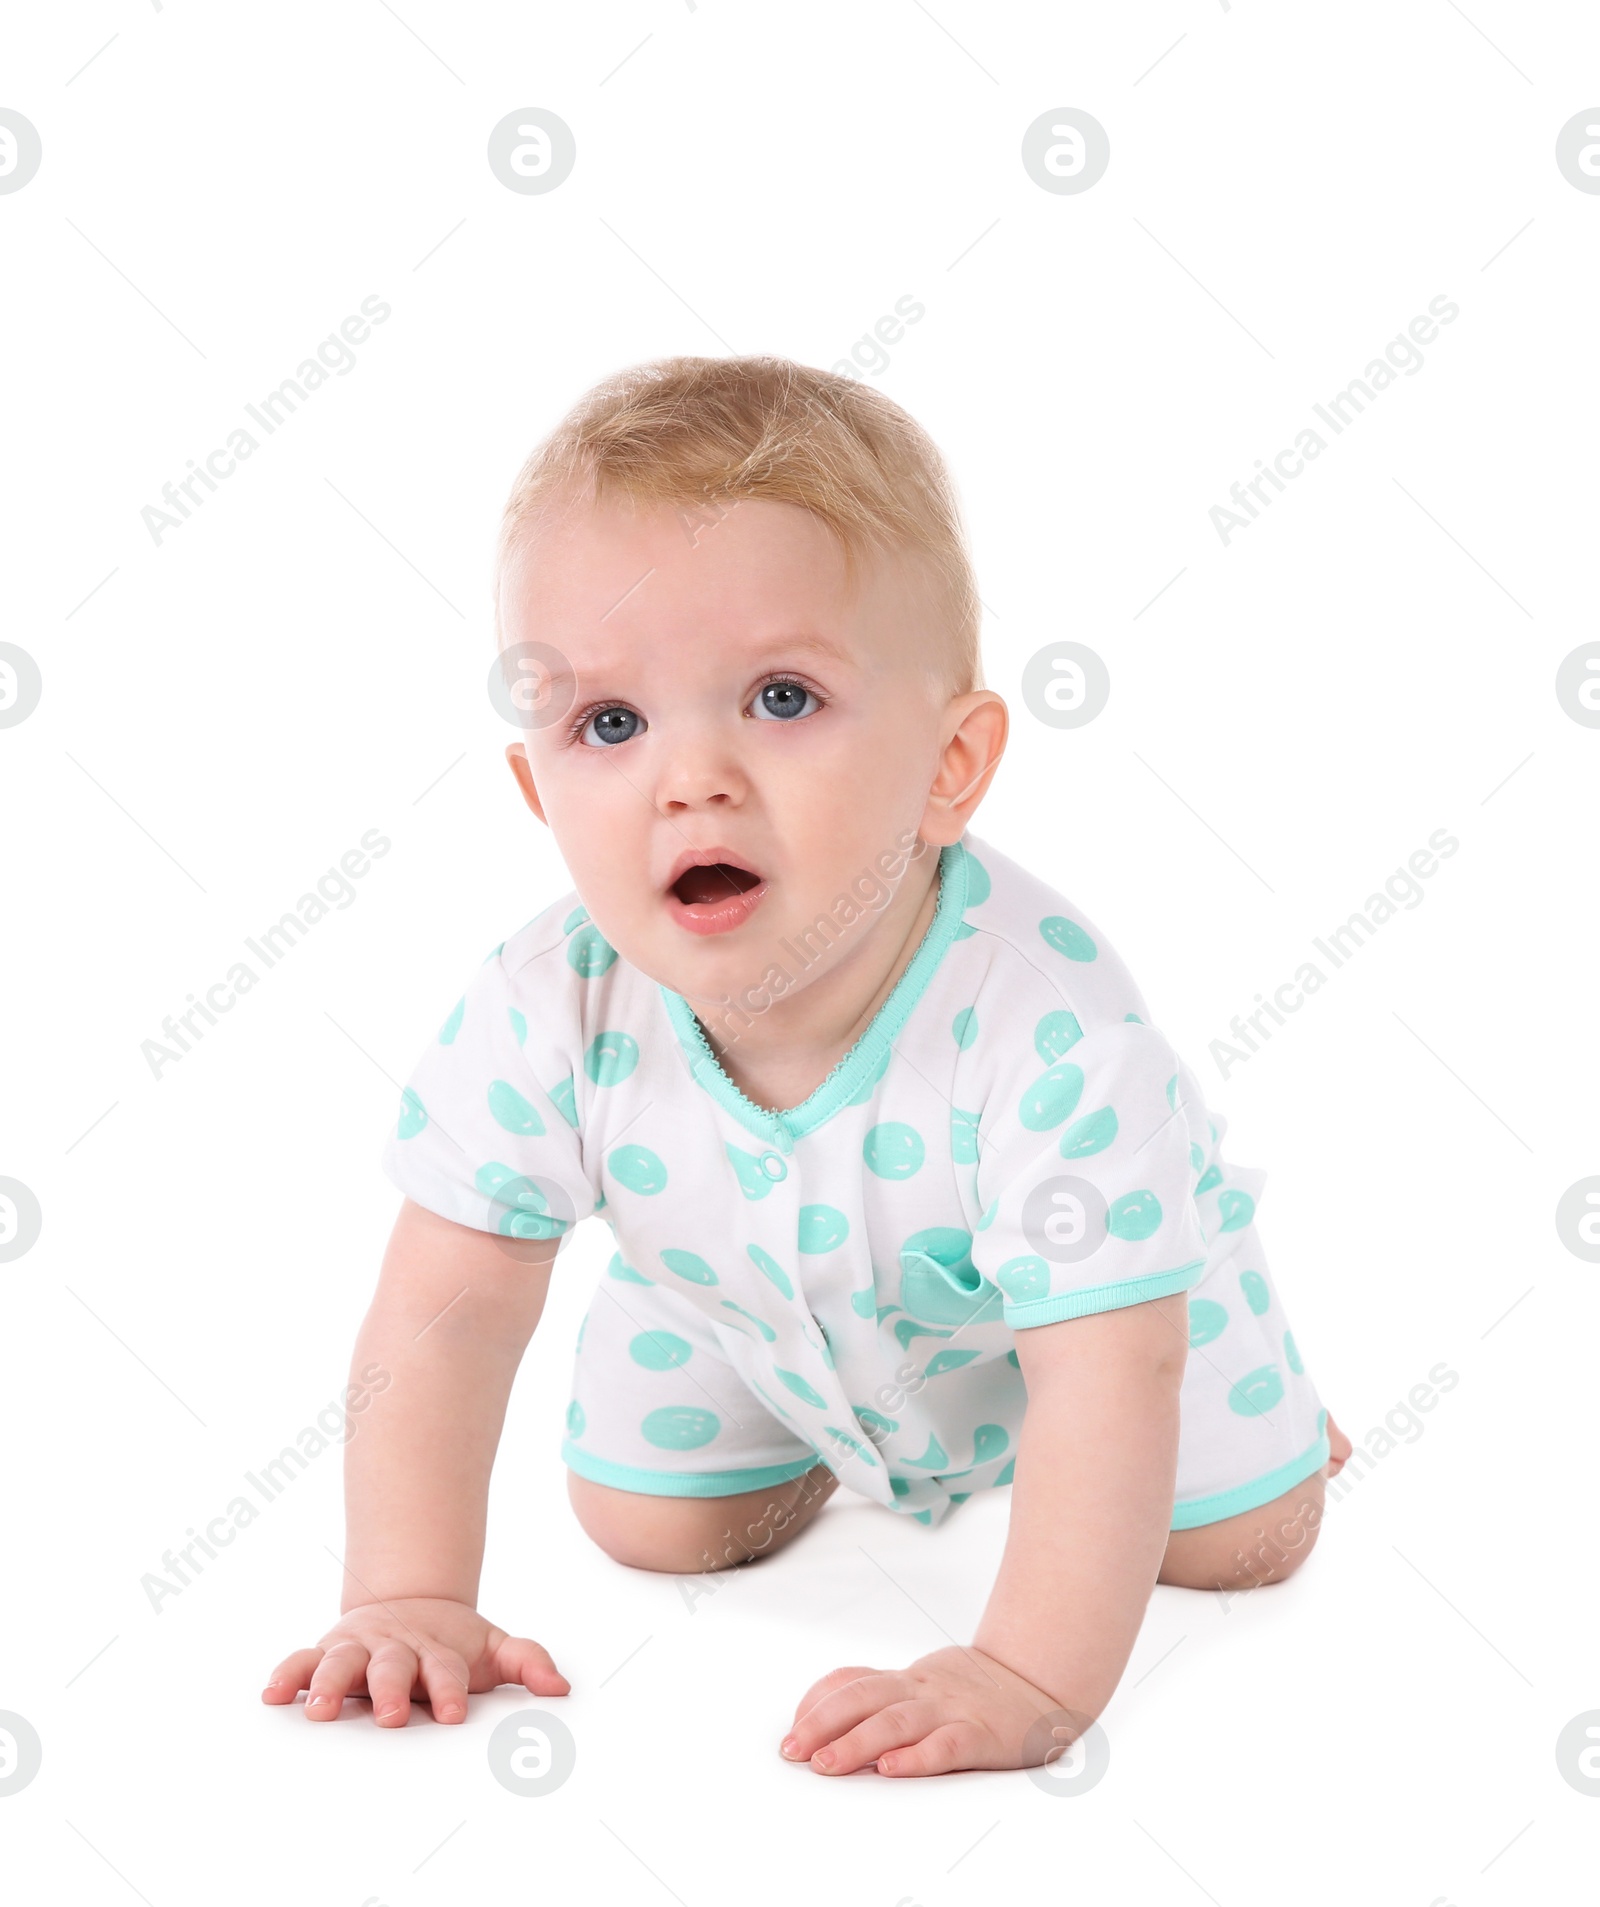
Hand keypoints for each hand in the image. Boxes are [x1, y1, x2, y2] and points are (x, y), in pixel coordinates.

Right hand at [262, 1598, 569, 1725]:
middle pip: (391, 1667)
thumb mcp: (493, 1648)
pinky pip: (303, 1660)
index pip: (445, 1672)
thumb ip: (527, 1662)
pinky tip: (273, 1694)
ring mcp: (360, 1648)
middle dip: (389, 1690)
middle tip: (389, 1715)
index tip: (454, 1713)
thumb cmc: (452, 1642)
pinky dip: (287, 1674)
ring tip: (321, 1710)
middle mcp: (395, 1649)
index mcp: (436, 1651)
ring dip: (330, 1684)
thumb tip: (561, 1688)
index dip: (450, 1691)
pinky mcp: (328, 1651)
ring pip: (342, 1662)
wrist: (410, 1603)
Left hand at [779, 1644, 1072, 1777]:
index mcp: (906, 1681)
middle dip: (820, 1724)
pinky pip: (945, 1744)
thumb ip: (881, 1695)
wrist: (1037, 1682)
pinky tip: (893, 1768)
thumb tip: (823, 1712)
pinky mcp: (979, 1734)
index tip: (792, 1728)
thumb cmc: (973, 1689)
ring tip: (826, 1764)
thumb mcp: (922, 1683)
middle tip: (792, 1751)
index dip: (817, 1703)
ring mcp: (949, 1710)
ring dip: (855, 1743)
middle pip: (862, 1699)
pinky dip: (916, 1756)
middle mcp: (921, 1691)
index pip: (851, 1682)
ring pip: (895, 1721)